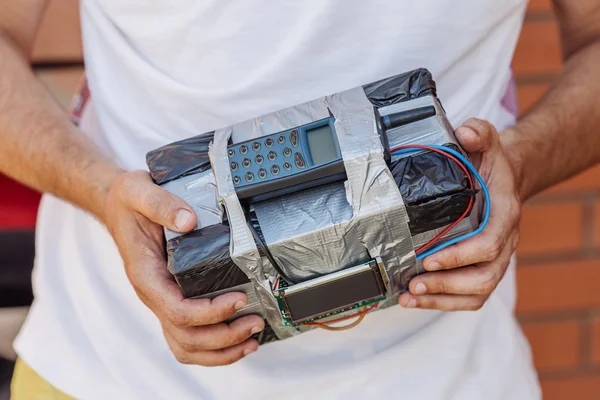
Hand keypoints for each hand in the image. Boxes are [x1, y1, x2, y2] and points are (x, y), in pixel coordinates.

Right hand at [103, 171, 263, 365]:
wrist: (116, 205)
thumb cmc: (128, 202)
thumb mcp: (140, 192)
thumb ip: (162, 205)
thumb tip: (188, 220)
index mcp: (146, 275)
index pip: (177, 310)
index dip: (210, 312)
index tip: (239, 298)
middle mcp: (153, 294)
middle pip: (185, 336)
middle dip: (223, 336)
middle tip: (255, 322)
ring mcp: (162, 300)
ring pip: (185, 345)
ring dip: (220, 350)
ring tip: (251, 341)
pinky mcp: (171, 299)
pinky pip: (187, 336)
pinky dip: (212, 346)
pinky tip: (236, 340)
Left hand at [399, 119, 520, 310]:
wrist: (502, 180)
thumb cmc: (490, 165)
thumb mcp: (487, 142)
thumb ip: (479, 133)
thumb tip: (464, 131)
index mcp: (505, 215)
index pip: (489, 244)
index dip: (460, 256)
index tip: (429, 259)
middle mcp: (504, 242)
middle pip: (484, 277)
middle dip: (447, 285)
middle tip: (414, 284)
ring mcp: (494, 260)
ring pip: (476, 293)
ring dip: (442, 300)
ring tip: (409, 298)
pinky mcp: (480, 268)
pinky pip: (468, 296)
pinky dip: (443, 302)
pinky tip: (415, 299)